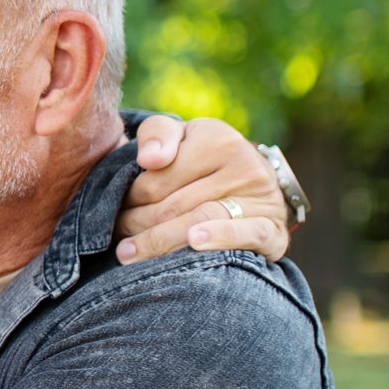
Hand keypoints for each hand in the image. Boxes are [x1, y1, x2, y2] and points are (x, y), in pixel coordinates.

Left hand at [117, 115, 289, 264]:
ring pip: (198, 221)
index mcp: (217, 139)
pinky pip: (246, 235)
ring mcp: (263, 198)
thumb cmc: (201, 158)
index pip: (158, 179)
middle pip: (173, 205)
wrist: (252, 181)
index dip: (129, 197)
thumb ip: (157, 135)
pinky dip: (219, 238)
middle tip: (117, 236)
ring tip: (128, 254)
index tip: (115, 208)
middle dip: (137, 223)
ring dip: (158, 242)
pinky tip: (193, 243)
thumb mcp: (179, 137)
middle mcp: (244, 166)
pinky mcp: (274, 229)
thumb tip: (150, 160)